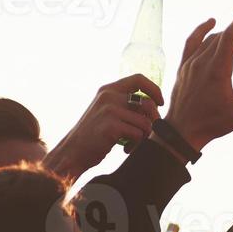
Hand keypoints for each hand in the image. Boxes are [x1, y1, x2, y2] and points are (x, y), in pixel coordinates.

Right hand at [44, 74, 162, 178]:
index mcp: (108, 90)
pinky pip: (138, 134)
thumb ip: (124, 105)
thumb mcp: (106, 111)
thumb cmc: (94, 135)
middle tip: (146, 133)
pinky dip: (136, 144)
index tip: (160, 103)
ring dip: (144, 136)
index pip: (138, 79)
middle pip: (148, 104)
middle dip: (153, 121)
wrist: (73, 152)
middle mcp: (109, 96)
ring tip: (132, 143)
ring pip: (145, 122)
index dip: (154, 89)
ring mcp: (109, 110)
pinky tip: (126, 149)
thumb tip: (154, 106)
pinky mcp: (111, 126)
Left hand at [166, 7, 232, 149]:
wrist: (182, 131)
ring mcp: (190, 63)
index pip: (231, 35)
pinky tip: (210, 23)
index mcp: (218, 70)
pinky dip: (202, 30)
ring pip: (210, 38)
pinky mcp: (183, 67)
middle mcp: (202, 62)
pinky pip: (192, 41)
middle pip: (223, 35)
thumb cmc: (214, 123)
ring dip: (227, 32)